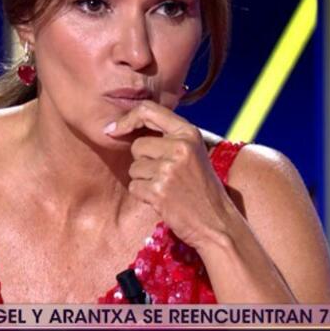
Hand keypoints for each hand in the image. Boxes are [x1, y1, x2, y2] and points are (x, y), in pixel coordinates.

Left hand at [104, 101, 237, 250]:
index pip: (148, 110)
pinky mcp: (159, 190)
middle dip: (143, 161)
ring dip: (145, 180)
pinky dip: (144, 195)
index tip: (113, 129)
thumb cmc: (202, 187)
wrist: (216, 220)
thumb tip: (126, 124)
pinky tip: (164, 199)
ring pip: (134, 168)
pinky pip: (134, 186)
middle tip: (166, 174)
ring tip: (168, 187)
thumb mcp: (194, 152)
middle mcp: (180, 147)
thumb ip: (169, 136)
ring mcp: (169, 169)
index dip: (126, 119)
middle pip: (137, 145)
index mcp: (190, 133)